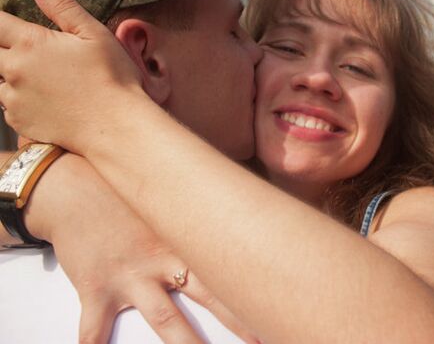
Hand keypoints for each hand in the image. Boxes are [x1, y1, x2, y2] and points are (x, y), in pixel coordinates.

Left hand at [0, 0, 143, 152]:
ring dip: (9, 73)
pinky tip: (44, 99)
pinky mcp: (19, 121)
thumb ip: (62, 6)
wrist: (116, 127)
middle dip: (4, 46)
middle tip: (32, 52)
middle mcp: (14, 70)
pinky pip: (7, 105)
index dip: (0, 19)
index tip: (6, 22)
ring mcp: (13, 98)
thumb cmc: (112, 78)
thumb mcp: (93, 34)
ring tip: (36, 75)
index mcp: (31, 44)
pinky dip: (18, 98)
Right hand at [27, 153, 258, 342]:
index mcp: (187, 237)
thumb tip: (241, 213)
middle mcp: (165, 259)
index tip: (278, 303)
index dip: (256, 285)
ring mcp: (131, 275)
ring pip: (165, 318)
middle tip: (262, 339)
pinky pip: (93, 328)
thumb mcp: (168, 199)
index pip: (231, 264)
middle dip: (238, 320)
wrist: (73, 187)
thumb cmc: (126, 196)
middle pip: (210, 295)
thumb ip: (198, 213)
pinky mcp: (96, 288)